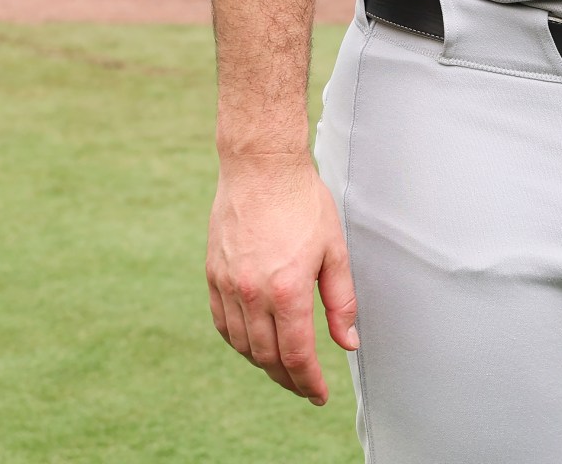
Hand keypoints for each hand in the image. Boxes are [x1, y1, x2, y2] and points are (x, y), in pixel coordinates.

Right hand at [207, 153, 359, 405]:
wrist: (261, 168)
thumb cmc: (302, 203)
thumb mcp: (334, 251)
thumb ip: (342, 301)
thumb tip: (347, 342)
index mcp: (287, 289)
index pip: (296, 354)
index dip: (309, 381)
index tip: (319, 393)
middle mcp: (252, 293)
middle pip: (267, 356)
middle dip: (288, 379)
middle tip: (304, 386)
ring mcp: (228, 285)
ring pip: (243, 345)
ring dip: (263, 363)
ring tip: (284, 368)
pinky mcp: (213, 275)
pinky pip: (223, 323)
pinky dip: (239, 342)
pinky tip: (254, 343)